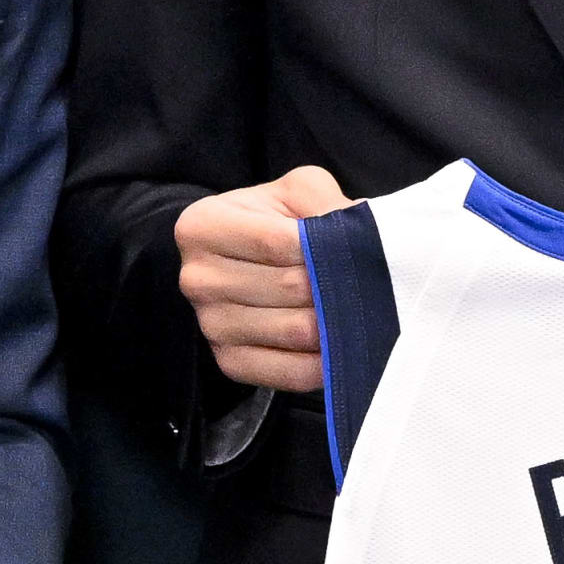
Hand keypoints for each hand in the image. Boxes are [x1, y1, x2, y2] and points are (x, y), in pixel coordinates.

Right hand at [174, 166, 354, 391]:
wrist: (252, 259)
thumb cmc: (277, 221)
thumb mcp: (298, 191)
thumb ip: (324, 202)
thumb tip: (359, 237)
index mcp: (202, 225)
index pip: (277, 242)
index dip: (324, 248)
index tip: (355, 249)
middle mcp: (196, 278)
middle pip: (288, 288)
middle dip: (336, 286)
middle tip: (367, 283)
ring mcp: (209, 325)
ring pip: (295, 331)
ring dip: (336, 324)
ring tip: (358, 310)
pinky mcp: (228, 361)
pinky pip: (289, 372)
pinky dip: (326, 363)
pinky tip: (343, 345)